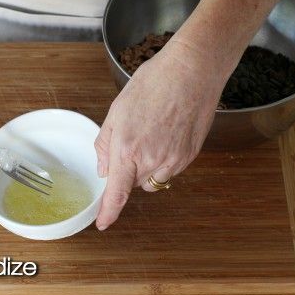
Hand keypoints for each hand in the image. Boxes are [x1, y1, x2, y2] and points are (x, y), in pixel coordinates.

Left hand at [94, 39, 226, 229]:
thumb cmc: (154, 83)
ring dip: (147, 166)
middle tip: (132, 139)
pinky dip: (164, 159)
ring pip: (153, 179)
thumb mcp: (117, 109)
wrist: (192, 71)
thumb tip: (104, 169)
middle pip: (134, 183)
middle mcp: (152, 160)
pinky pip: (171, 169)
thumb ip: (105, 143)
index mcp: (127, 148)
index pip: (117, 192)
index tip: (102, 223)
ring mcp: (174, 160)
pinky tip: (167, 132)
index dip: (108, 211)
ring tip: (152, 132)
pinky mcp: (190, 155)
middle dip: (128, 169)